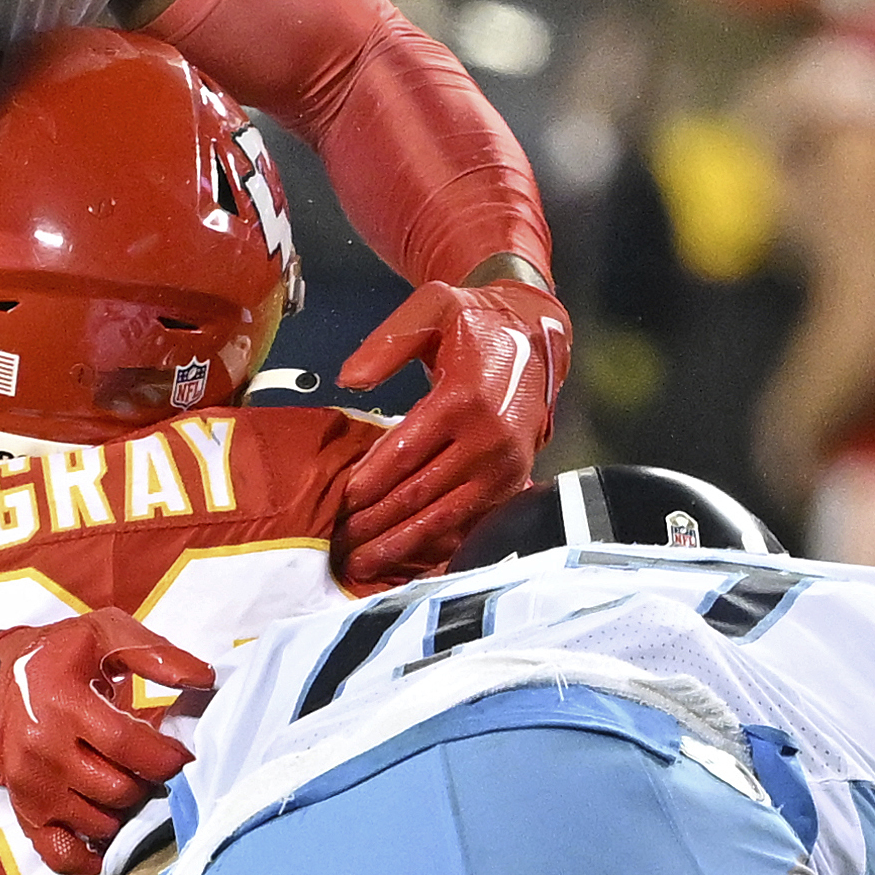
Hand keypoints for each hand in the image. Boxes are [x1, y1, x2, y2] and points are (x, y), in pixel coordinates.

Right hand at [0, 608, 212, 874]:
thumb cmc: (59, 655)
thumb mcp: (105, 634)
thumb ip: (156, 654)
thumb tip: (205, 679)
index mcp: (62, 703)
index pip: (126, 744)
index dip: (165, 757)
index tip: (183, 756)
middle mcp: (41, 750)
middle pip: (118, 790)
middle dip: (147, 782)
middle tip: (151, 768)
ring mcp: (30, 787)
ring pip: (100, 823)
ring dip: (124, 810)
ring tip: (126, 782)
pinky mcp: (24, 813)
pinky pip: (61, 855)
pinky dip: (90, 855)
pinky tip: (108, 834)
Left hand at [333, 258, 569, 587]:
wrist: (536, 335)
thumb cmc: (476, 322)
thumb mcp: (432, 308)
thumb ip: (387, 343)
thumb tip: (348, 381)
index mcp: (464, 399)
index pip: (404, 453)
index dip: (368, 482)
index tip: (339, 503)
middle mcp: (489, 440)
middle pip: (420, 494)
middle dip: (376, 524)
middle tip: (339, 547)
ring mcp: (506, 468)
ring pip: (445, 518)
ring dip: (402, 546)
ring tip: (364, 565)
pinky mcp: (514, 484)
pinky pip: (472, 524)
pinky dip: (439, 548)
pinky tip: (410, 566)